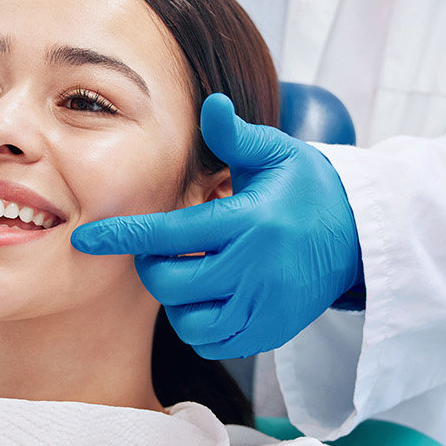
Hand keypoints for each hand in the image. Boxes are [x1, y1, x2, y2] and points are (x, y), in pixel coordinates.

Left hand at [71, 93, 363, 358]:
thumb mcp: (277, 154)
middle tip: (164, 249)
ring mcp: (263, 307)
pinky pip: (214, 342)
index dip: (123, 237)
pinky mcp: (270, 332)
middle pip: (171, 283)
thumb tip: (211, 104)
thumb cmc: (307, 188)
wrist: (359, 237)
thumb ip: (235, 136)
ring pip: (188, 320)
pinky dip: (199, 325)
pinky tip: (209, 297)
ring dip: (176, 298)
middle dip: (153, 266)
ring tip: (191, 272)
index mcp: (249, 222)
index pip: (170, 234)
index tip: (86, 239)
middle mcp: (255, 269)